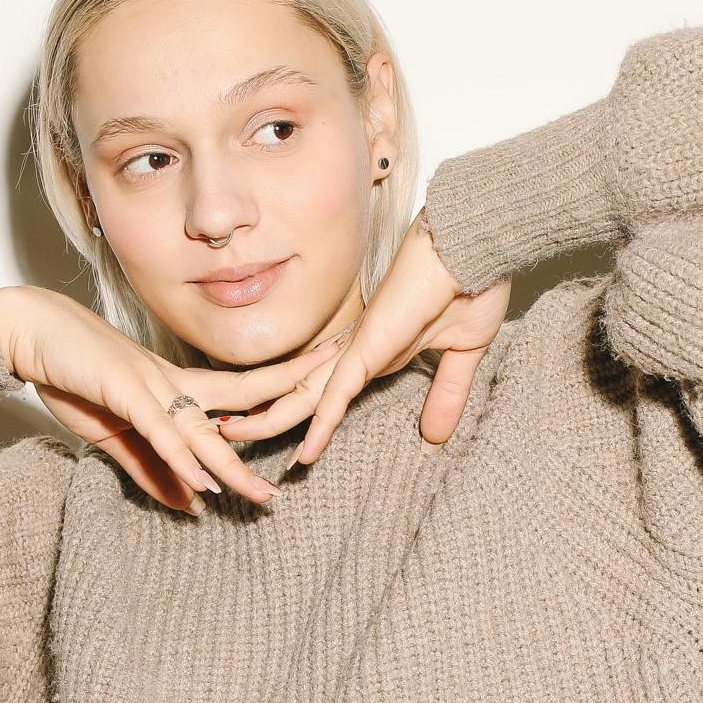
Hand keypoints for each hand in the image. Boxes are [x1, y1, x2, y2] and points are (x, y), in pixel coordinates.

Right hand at [0, 283, 344, 514]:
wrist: (27, 334)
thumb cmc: (70, 374)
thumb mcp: (113, 434)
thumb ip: (152, 469)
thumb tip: (191, 503)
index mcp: (176, 385)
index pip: (242, 392)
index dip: (283, 389)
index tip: (321, 390)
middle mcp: (173, 381)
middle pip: (245, 398)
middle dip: (292, 398)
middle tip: (338, 398)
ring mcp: (150, 384)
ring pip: (204, 430)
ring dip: (234, 467)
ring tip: (264, 497)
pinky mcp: (123, 393)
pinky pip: (160, 432)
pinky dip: (182, 459)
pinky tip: (203, 483)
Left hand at [213, 214, 512, 465]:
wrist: (474, 249)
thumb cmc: (472, 285)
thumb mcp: (463, 353)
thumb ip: (447, 394)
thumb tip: (436, 436)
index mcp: (375, 350)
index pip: (328, 389)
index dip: (304, 413)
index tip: (283, 435)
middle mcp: (356, 350)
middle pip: (299, 390)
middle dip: (263, 414)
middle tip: (227, 432)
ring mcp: (359, 349)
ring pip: (303, 394)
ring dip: (269, 420)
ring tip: (232, 438)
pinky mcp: (370, 349)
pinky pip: (337, 394)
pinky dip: (321, 426)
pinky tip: (304, 453)